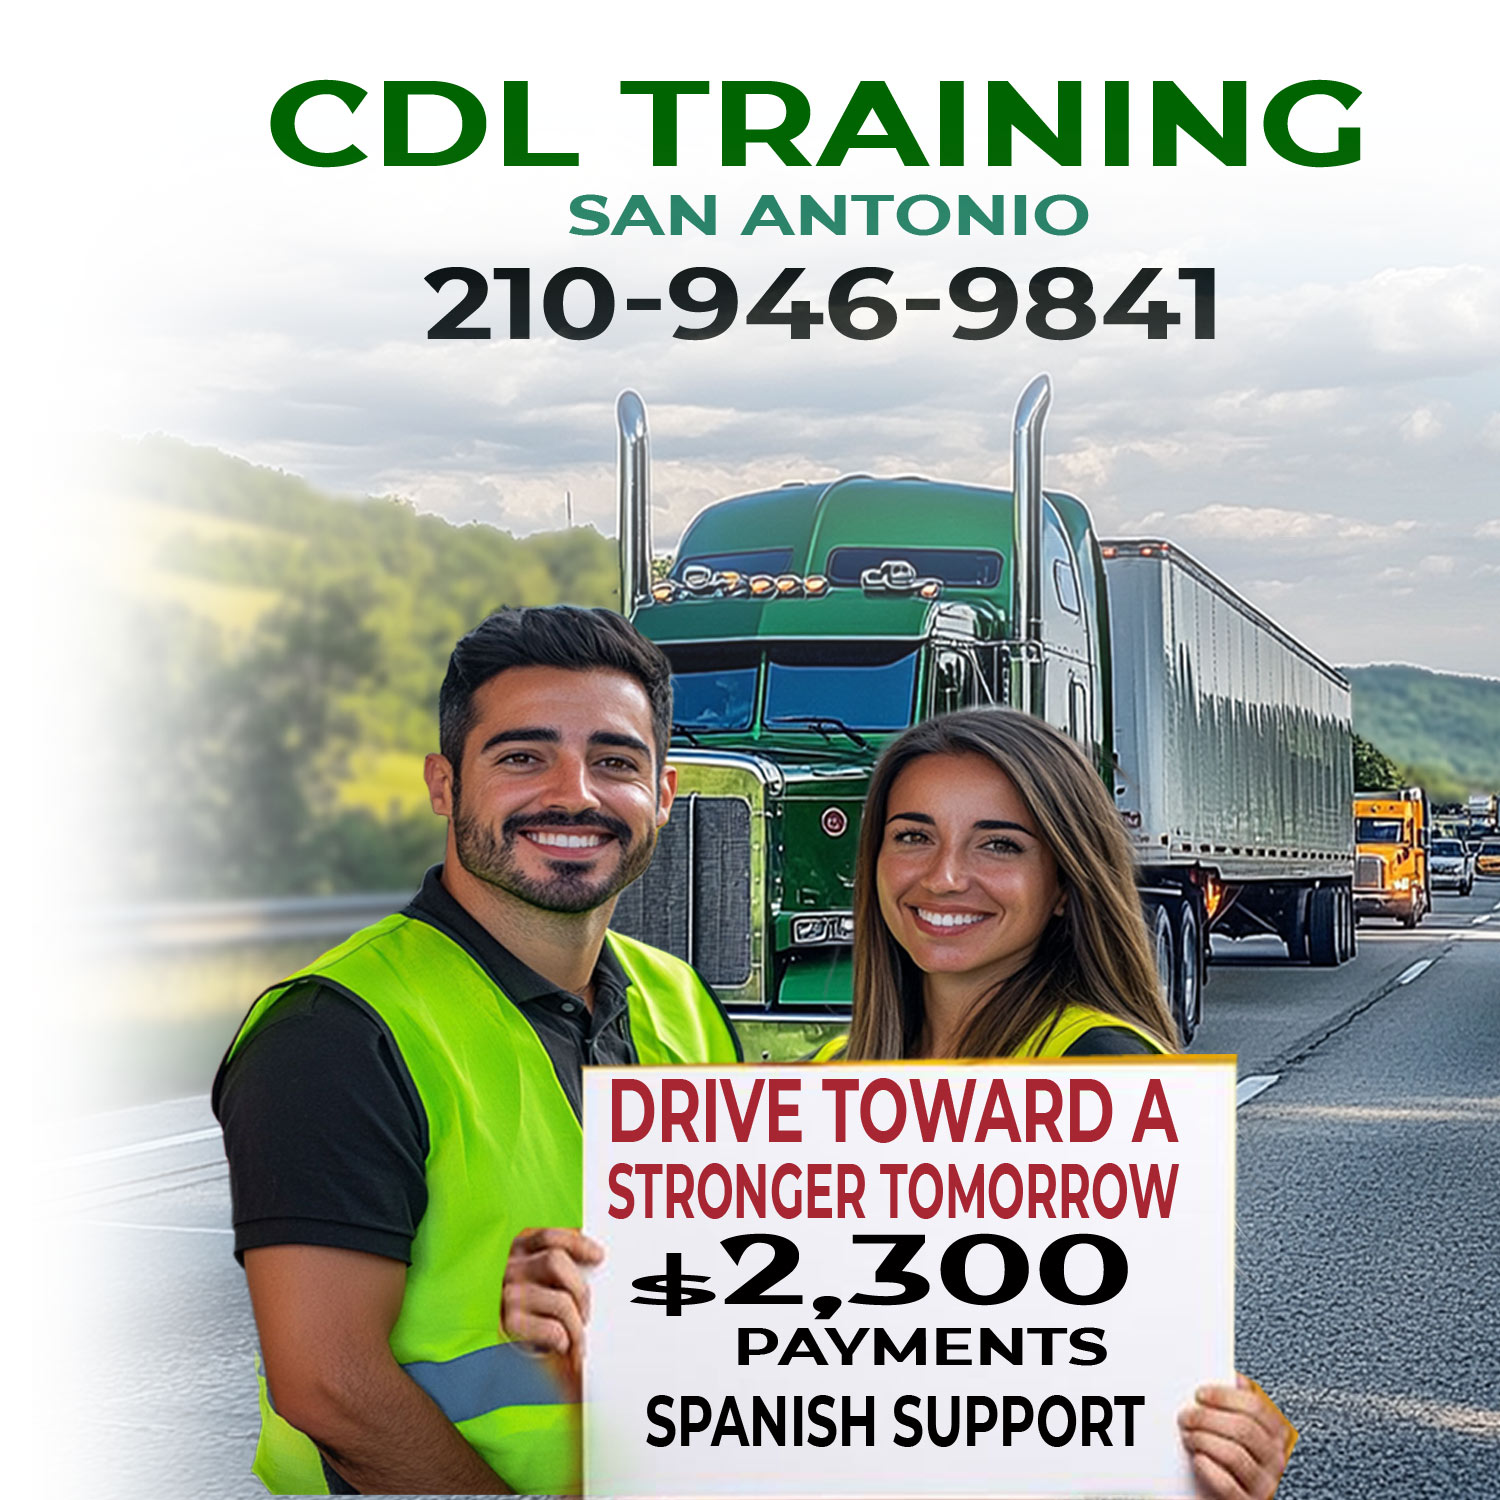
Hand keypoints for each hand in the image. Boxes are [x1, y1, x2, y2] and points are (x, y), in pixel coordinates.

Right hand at [500, 1227, 604, 1399]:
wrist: (464, 1351)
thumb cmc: (499, 1313)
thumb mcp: (516, 1281)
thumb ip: (540, 1269)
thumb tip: (588, 1265)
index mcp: (510, 1252)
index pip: (549, 1236)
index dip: (578, 1243)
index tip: (598, 1255)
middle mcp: (507, 1268)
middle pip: (558, 1262)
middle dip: (581, 1290)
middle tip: (585, 1313)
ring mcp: (506, 1295)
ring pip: (562, 1301)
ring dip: (577, 1326)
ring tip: (577, 1341)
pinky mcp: (507, 1324)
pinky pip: (552, 1330)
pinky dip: (564, 1341)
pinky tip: (561, 1347)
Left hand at [1178, 1372, 1296, 1499]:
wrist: (1226, 1498)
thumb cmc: (1236, 1462)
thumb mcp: (1245, 1432)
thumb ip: (1242, 1407)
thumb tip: (1236, 1377)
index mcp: (1277, 1437)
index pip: (1256, 1407)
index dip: (1225, 1396)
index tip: (1200, 1393)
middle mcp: (1276, 1461)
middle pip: (1244, 1429)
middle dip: (1208, 1418)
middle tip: (1185, 1416)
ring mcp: (1265, 1486)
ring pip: (1235, 1455)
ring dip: (1204, 1440)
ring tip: (1188, 1436)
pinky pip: (1228, 1486)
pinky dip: (1209, 1470)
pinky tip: (1197, 1459)